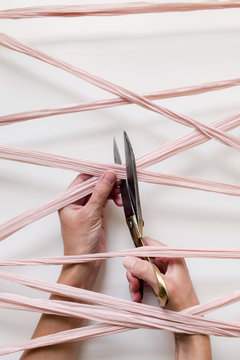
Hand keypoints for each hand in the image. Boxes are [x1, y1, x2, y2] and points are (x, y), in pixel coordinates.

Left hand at [58, 171, 120, 286]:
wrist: (85, 263)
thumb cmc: (79, 243)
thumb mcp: (90, 214)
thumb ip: (100, 193)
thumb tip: (107, 175)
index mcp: (68, 200)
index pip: (83, 179)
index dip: (97, 172)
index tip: (111, 169)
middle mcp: (77, 203)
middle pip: (93, 184)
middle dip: (107, 182)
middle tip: (120, 180)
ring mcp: (87, 209)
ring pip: (101, 192)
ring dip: (112, 191)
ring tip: (119, 194)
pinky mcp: (97, 215)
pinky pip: (106, 201)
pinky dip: (113, 199)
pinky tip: (118, 200)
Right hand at [123, 236, 198, 310]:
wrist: (186, 321)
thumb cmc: (184, 303)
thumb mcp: (163, 285)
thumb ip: (146, 271)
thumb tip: (130, 260)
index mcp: (172, 258)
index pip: (150, 245)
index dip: (137, 251)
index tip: (129, 261)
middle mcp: (166, 263)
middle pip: (142, 259)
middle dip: (135, 271)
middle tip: (134, 282)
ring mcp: (161, 272)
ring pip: (140, 270)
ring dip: (135, 282)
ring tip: (136, 293)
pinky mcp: (157, 281)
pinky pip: (142, 279)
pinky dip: (137, 288)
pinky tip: (138, 296)